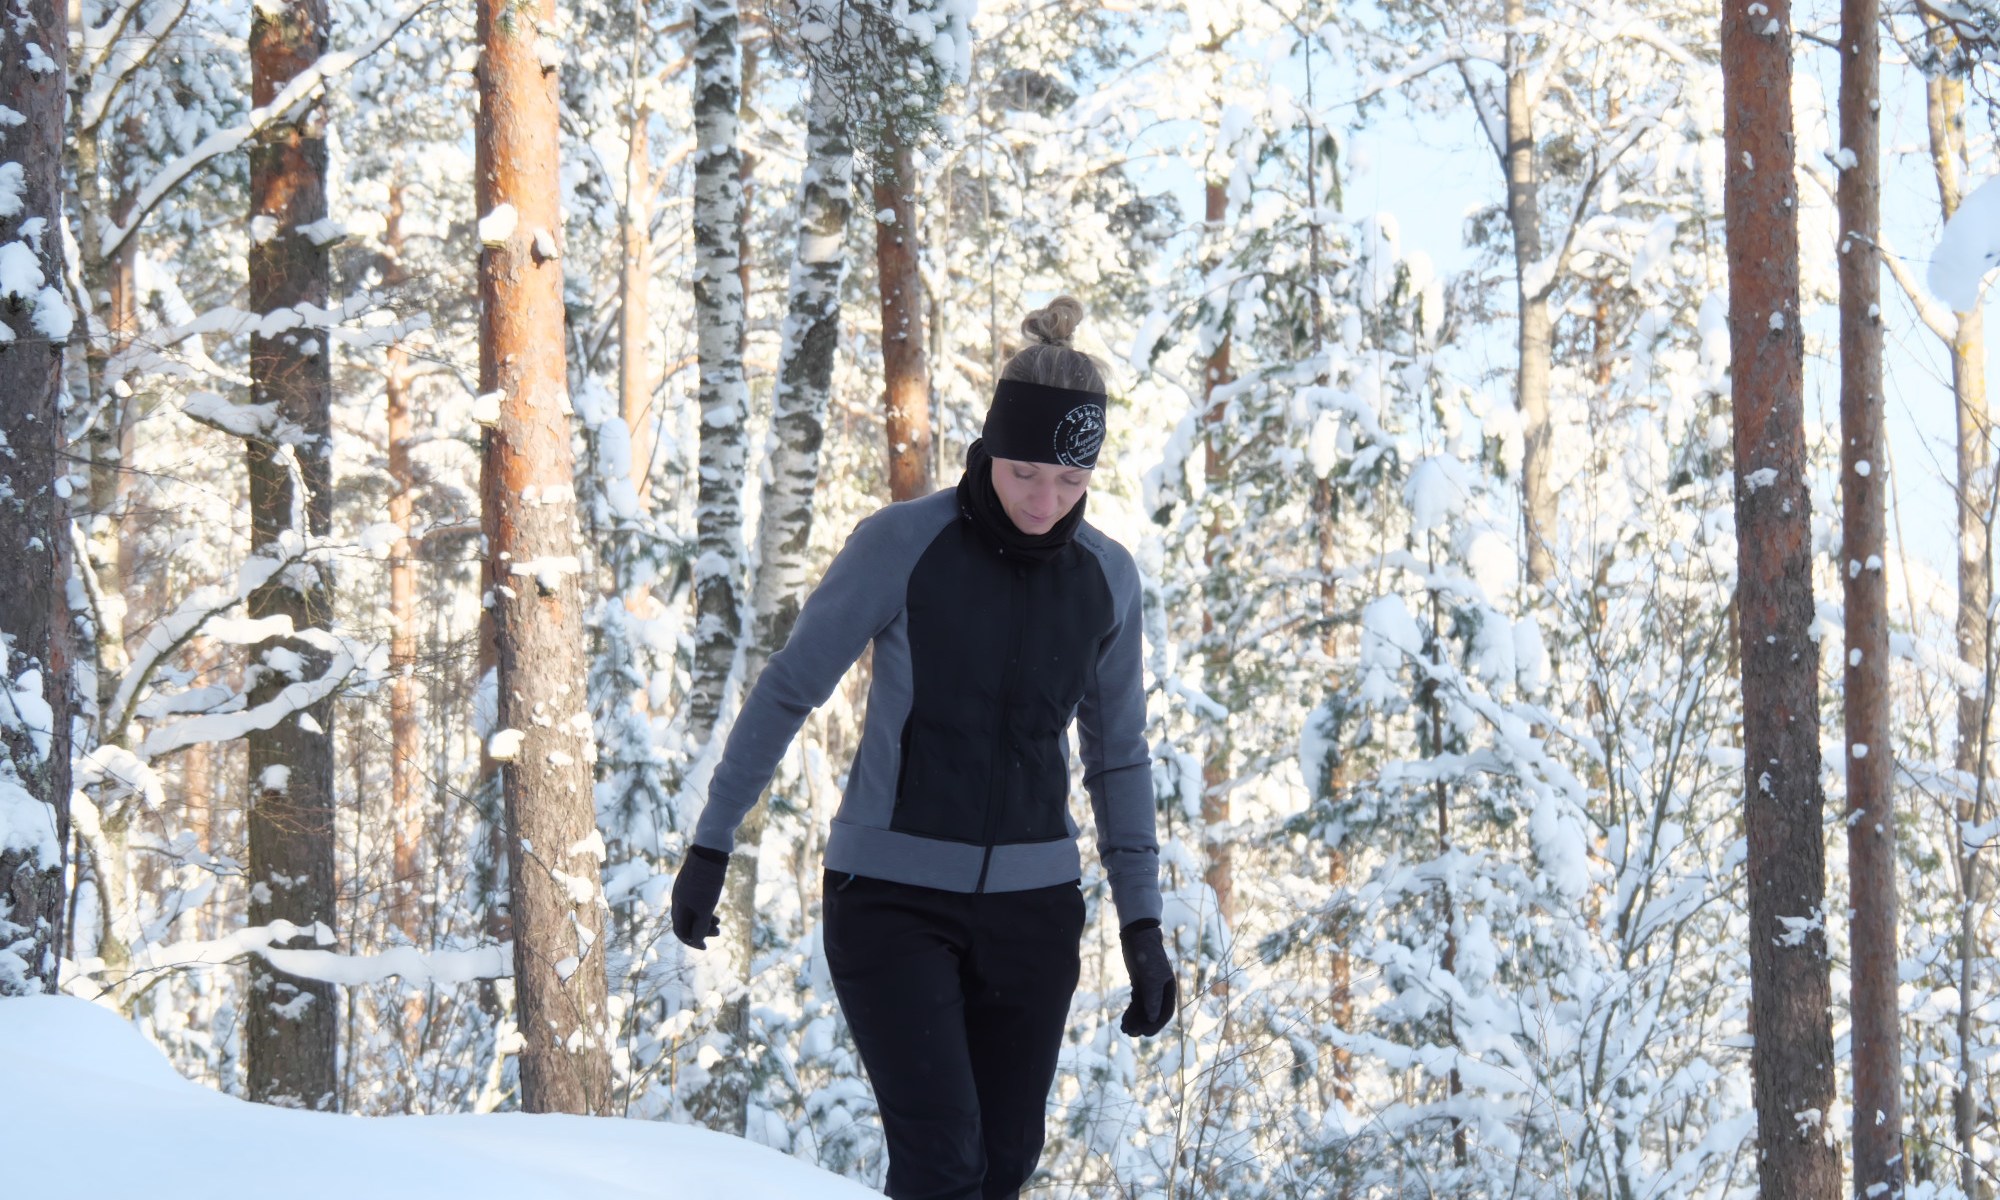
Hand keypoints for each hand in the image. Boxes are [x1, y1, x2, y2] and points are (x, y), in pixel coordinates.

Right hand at [670, 844, 729, 948]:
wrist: (711, 848)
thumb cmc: (708, 879)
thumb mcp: (706, 906)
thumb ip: (700, 925)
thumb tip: (697, 942)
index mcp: (678, 904)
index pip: (680, 930)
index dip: (691, 941)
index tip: (705, 947)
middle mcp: (679, 897)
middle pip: (686, 921)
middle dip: (701, 931)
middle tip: (718, 932)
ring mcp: (686, 888)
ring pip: (693, 911)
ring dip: (704, 920)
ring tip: (719, 922)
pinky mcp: (694, 881)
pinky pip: (697, 901)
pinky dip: (705, 908)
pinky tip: (715, 909)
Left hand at [1119, 918, 1175, 1036]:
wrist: (1137, 937)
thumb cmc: (1148, 956)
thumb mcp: (1151, 978)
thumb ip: (1153, 999)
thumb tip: (1153, 1019)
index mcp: (1169, 989)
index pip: (1165, 1012)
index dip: (1156, 1025)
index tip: (1145, 1034)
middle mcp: (1161, 990)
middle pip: (1153, 1013)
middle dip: (1143, 1024)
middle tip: (1130, 1033)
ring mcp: (1150, 988)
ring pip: (1144, 1009)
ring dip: (1135, 1020)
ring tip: (1124, 1029)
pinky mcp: (1140, 984)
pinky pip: (1136, 1003)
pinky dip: (1131, 1012)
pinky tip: (1123, 1020)